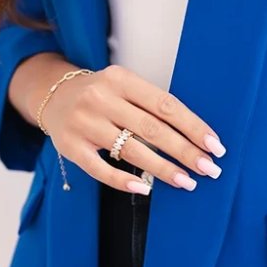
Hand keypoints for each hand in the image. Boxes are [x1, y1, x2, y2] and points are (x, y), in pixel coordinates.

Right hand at [15, 56, 225, 193]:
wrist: (51, 95)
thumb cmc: (102, 95)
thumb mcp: (125, 88)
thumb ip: (153, 107)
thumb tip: (197, 138)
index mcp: (120, 78)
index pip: (165, 105)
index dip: (193, 126)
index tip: (214, 146)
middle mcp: (101, 98)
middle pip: (152, 129)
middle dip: (185, 151)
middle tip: (209, 169)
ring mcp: (83, 123)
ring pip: (130, 150)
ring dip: (163, 169)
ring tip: (187, 182)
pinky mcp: (70, 147)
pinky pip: (100, 169)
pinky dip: (124, 181)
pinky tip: (146, 188)